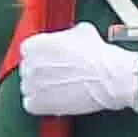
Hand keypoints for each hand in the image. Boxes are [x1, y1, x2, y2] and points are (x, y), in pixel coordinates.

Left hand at [15, 25, 137, 118]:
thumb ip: (64, 35)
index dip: (41, 55)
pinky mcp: (38, 105)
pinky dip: (39, 104)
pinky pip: (30, 105)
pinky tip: (54, 100)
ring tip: (58, 89)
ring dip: (39, 88)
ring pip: (28, 88)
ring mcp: (32, 85)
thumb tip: (67, 37)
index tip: (50, 59)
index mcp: (35, 44)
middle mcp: (29, 64)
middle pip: (28, 69)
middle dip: (40, 72)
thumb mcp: (81, 31)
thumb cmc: (97, 55)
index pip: (28, 50)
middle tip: (57, 75)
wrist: (109, 78)